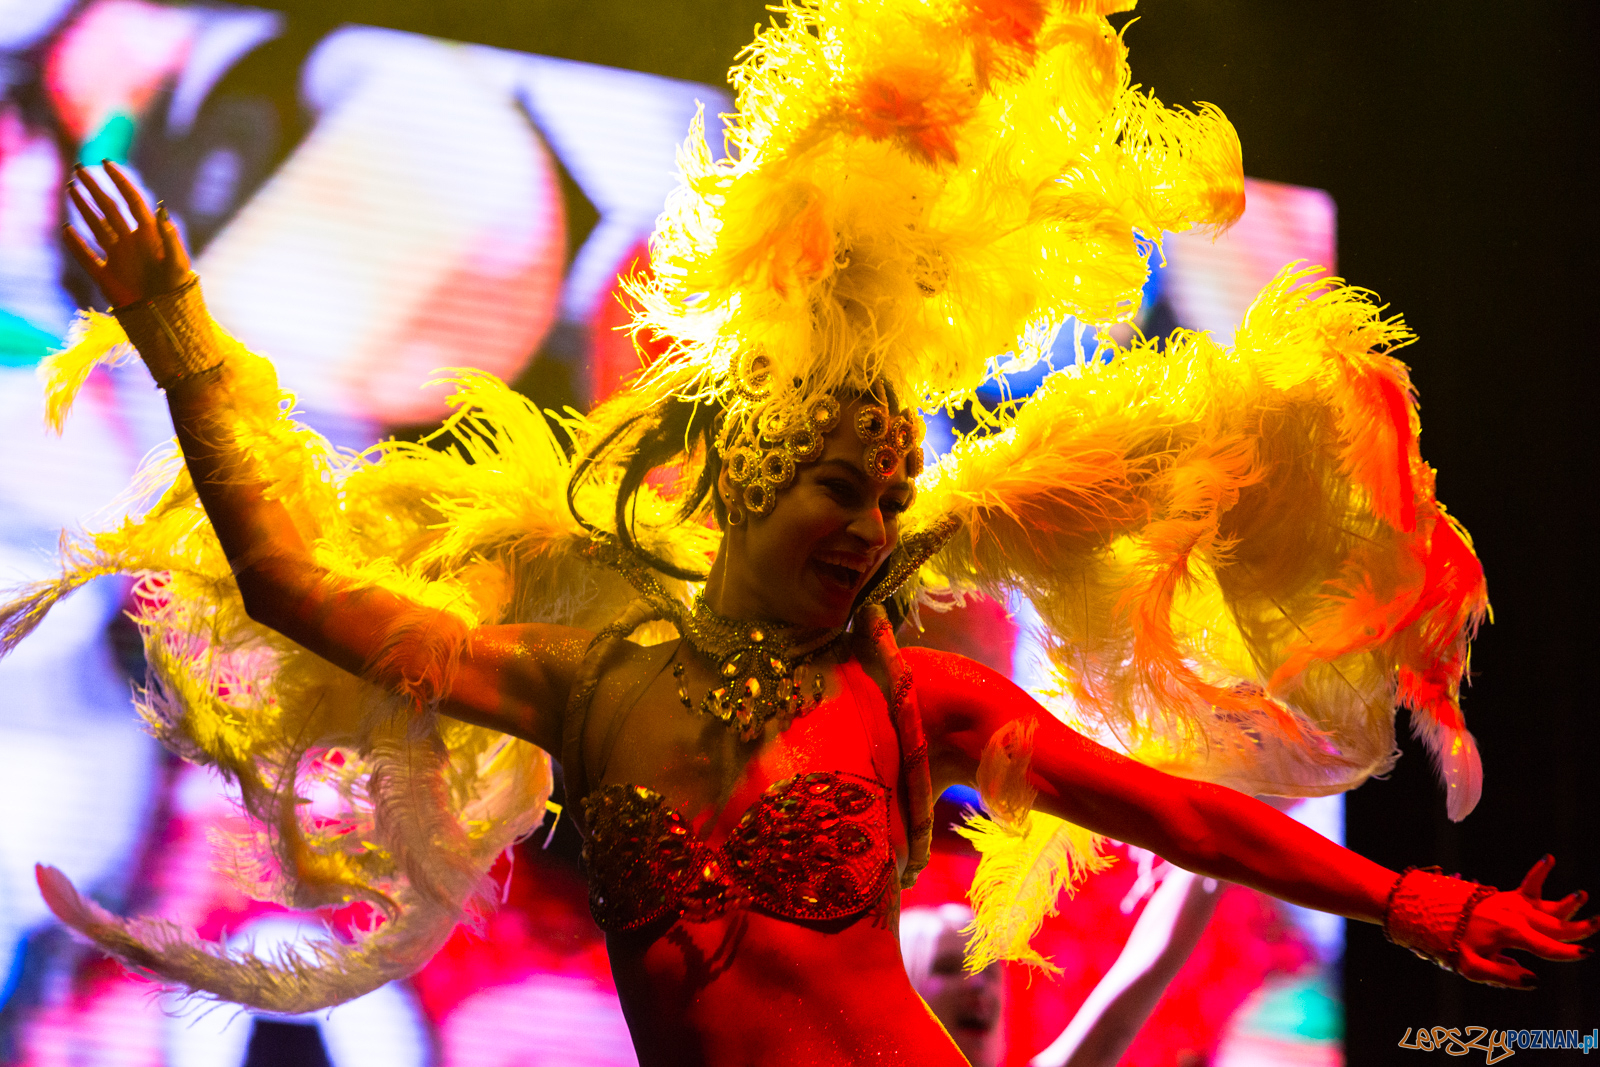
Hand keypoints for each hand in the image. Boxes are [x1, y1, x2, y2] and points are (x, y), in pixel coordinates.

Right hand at [64, 160, 190, 306]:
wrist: (169, 320)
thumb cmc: (179, 291)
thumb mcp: (177, 261)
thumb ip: (169, 235)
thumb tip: (161, 207)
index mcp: (150, 235)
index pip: (132, 200)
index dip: (120, 181)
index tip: (106, 163)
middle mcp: (132, 242)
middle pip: (109, 209)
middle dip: (95, 189)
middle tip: (78, 169)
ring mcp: (118, 258)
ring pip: (96, 227)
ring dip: (83, 208)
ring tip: (71, 188)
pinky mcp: (107, 278)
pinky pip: (87, 258)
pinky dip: (76, 246)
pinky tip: (66, 231)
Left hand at [1456, 855, 1596, 988]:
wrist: (1427, 913)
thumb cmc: (1449, 943)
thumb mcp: (1470, 966)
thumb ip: (1503, 975)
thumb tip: (1534, 979)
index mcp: (1509, 934)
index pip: (1545, 947)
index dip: (1566, 953)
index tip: (1585, 953)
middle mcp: (1515, 916)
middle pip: (1554, 926)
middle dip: (1578, 928)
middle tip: (1598, 924)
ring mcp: (1513, 905)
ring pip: (1548, 907)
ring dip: (1568, 904)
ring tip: (1582, 895)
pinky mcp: (1508, 898)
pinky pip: (1529, 885)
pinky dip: (1539, 872)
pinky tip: (1549, 858)